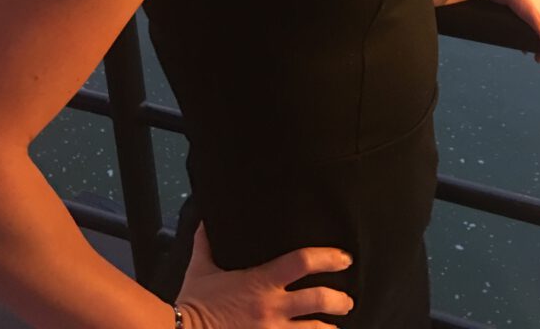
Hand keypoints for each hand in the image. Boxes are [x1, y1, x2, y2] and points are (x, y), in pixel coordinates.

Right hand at [177, 223, 353, 328]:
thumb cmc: (193, 303)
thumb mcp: (201, 268)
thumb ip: (207, 243)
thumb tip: (205, 220)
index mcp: (261, 281)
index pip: (302, 261)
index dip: (328, 257)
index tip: (344, 258)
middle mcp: (271, 307)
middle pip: (318, 299)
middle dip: (338, 299)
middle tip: (347, 300)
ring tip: (336, 327)